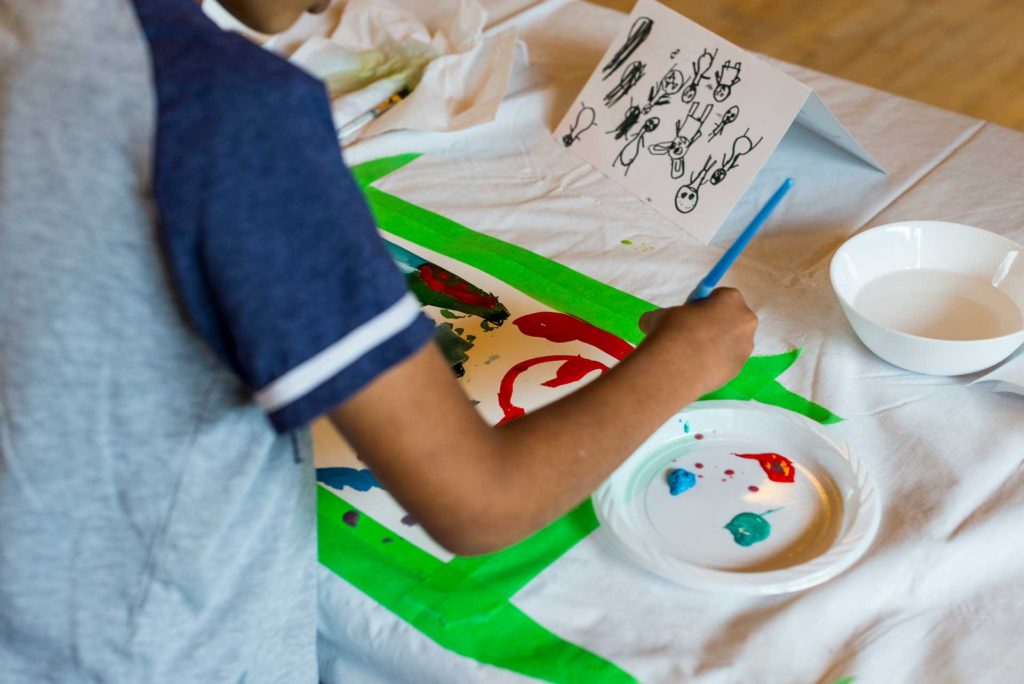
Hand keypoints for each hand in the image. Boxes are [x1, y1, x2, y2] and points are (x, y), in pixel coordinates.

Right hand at [639, 288, 756, 394]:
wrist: (676, 367)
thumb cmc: (671, 331)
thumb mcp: (661, 315)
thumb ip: (665, 315)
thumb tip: (649, 323)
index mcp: (731, 299)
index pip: (721, 296)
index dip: (704, 305)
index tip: (690, 314)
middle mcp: (745, 321)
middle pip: (731, 318)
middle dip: (715, 324)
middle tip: (692, 333)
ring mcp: (745, 347)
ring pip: (730, 342)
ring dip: (716, 344)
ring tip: (691, 354)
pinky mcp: (739, 368)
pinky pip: (726, 361)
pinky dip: (714, 362)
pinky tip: (696, 367)